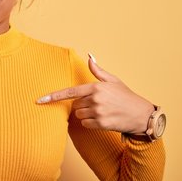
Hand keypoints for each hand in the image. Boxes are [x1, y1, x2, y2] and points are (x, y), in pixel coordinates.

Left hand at [37, 54, 154, 133]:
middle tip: (98, 104)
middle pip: (75, 104)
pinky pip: (85, 124)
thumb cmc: (127, 97)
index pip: (69, 92)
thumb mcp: (114, 81)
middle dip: (83, 104)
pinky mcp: (101, 124)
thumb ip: (98, 71)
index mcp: (95, 87)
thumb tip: (89, 56)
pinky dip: (91, 123)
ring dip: (86, 114)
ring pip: (79, 115)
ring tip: (102, 112)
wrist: (142, 115)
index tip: (39, 100)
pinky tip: (103, 120)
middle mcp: (95, 99)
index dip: (53, 96)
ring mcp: (98, 112)